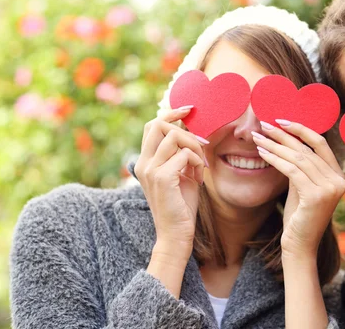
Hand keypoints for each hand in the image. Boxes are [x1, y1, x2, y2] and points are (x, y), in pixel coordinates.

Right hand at [134, 107, 206, 261]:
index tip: (190, 109)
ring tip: (201, 164)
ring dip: (194, 146)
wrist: (176, 233)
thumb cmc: (181, 205)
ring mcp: (150, 170)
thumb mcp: (181, 174)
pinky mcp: (162, 178)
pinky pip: (183, 154)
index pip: (152, 125)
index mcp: (145, 161)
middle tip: (201, 144)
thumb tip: (192, 133)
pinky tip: (199, 176)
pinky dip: (196, 161)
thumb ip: (181, 154)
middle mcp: (143, 163)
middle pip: (158, 124)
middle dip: (184, 128)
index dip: (171, 113)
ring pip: (174, 137)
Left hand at [252, 120, 344, 258]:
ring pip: (298, 158)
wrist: (299, 246)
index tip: (281, 120)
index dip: (301, 129)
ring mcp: (330, 189)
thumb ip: (301, 167)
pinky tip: (262, 153)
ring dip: (275, 145)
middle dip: (284, 135)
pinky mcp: (316, 196)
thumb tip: (286, 141)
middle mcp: (338, 181)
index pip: (320, 144)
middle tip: (264, 125)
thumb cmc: (298, 217)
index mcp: (338, 176)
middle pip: (307, 149)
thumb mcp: (302, 187)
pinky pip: (292, 170)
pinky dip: (275, 159)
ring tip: (258, 138)